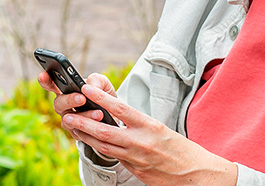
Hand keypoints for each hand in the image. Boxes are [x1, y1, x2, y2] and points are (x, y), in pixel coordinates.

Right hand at [37, 71, 115, 138]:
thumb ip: (97, 80)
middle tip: (82, 98)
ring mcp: (69, 120)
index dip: (45, 81)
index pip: (52, 85)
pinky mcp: (77, 133)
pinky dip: (90, 126)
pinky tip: (100, 122)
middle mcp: (64, 106)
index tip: (42, 75)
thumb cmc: (104, 96)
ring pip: (69, 119)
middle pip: (58, 103)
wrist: (115, 116)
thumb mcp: (103, 84)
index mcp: (67, 90)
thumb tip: (89, 85)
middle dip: (69, 100)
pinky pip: (79, 131)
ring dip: (85, 115)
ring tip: (99, 113)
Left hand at [63, 84, 237, 185]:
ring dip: (86, 136)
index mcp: (151, 126)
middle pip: (105, 131)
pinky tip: (90, 142)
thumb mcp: (163, 129)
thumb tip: (120, 117)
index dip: (102, 98)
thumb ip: (141, 124)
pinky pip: (113, 157)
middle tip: (68, 115)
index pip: (121, 109)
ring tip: (72, 127)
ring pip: (104, 146)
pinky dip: (99, 148)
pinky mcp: (135, 171)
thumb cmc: (182, 149)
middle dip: (84, 123)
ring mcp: (137, 159)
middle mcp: (141, 142)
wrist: (196, 175)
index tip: (87, 88)